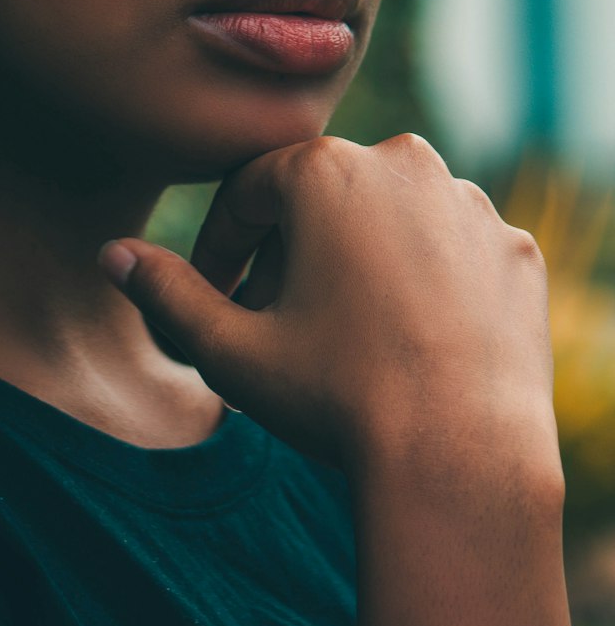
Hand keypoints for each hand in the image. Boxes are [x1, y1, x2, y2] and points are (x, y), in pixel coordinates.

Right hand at [99, 133, 557, 472]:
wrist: (462, 461)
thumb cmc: (335, 398)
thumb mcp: (231, 348)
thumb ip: (167, 292)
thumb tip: (110, 254)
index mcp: (325, 170)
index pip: (249, 192)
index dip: (221, 249)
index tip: (216, 300)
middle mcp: (404, 164)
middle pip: (323, 199)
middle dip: (292, 257)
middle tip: (279, 329)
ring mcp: (469, 204)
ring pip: (390, 220)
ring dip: (360, 263)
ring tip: (346, 339)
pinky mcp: (514, 248)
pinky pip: (452, 250)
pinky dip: (426, 283)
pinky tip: (410, 344)